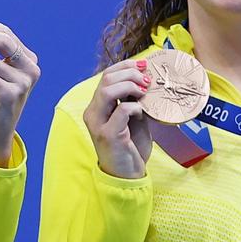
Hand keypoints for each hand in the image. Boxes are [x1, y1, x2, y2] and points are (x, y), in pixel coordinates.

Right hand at [83, 60, 152, 178]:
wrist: (128, 176)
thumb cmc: (131, 147)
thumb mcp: (134, 119)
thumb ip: (134, 101)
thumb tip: (147, 80)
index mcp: (97, 106)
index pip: (107, 76)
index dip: (126, 66)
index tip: (144, 65)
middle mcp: (93, 112)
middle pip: (106, 79)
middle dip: (130, 73)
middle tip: (147, 80)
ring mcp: (98, 124)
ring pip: (107, 91)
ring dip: (130, 86)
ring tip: (144, 92)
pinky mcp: (108, 135)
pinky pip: (121, 111)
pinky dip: (134, 107)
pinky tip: (142, 113)